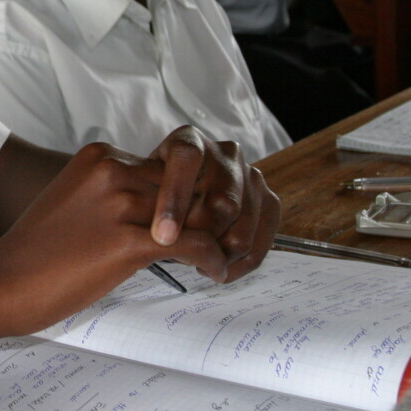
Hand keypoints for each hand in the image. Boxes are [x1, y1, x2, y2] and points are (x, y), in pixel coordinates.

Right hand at [0, 131, 277, 333]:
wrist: (2, 282)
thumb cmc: (35, 252)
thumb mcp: (76, 201)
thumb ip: (114, 193)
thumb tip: (159, 211)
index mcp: (101, 156)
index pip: (169, 165)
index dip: (193, 193)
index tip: (207, 217)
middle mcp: (114, 170)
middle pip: (190, 183)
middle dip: (215, 212)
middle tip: (231, 238)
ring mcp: (122, 204)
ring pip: (200, 211)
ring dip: (222, 237)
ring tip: (229, 257)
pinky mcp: (128, 241)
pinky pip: (195, 244)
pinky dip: (214, 260)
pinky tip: (214, 274)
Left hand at [147, 127, 277, 281]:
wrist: (186, 193)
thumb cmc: (156, 193)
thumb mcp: (142, 190)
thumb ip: (146, 203)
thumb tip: (159, 237)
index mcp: (189, 140)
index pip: (186, 160)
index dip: (174, 199)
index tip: (161, 237)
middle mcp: (224, 153)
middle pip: (221, 200)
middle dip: (200, 237)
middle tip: (181, 259)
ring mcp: (251, 175)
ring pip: (241, 223)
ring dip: (220, 254)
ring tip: (200, 267)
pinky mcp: (269, 199)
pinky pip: (261, 238)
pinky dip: (241, 262)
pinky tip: (220, 270)